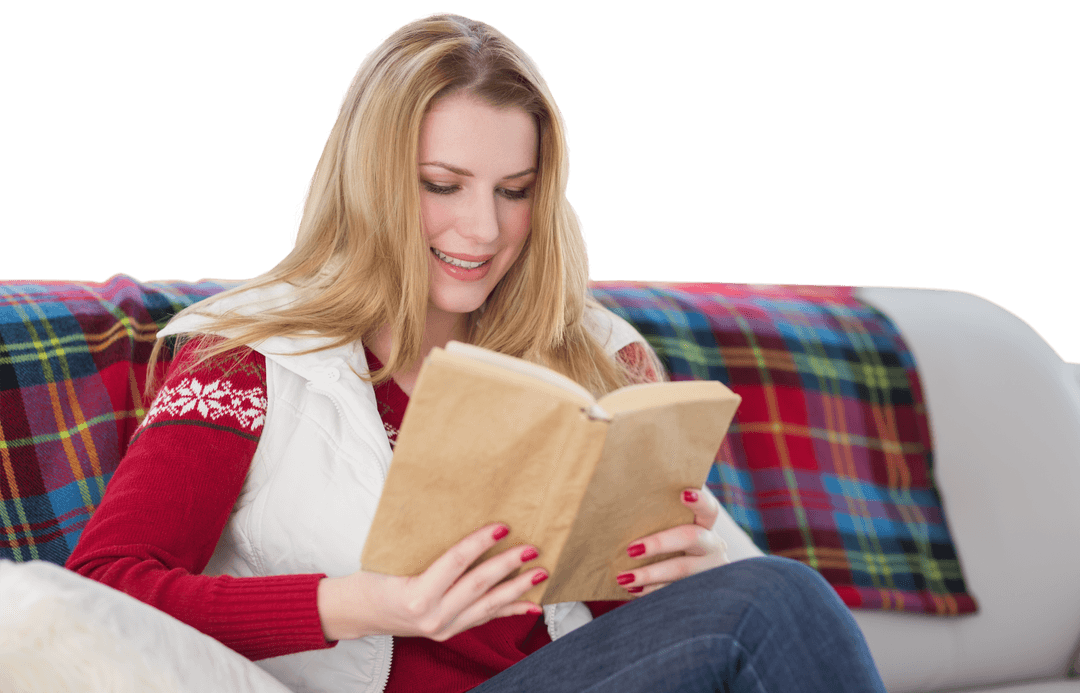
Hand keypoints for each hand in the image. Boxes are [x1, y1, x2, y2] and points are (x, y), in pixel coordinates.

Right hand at [318, 523, 546, 641]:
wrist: (358, 612)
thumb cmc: (373, 577)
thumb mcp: (392, 557)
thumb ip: (424, 542)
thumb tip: (452, 505)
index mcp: (415, 595)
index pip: (455, 563)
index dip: (480, 543)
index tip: (502, 527)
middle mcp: (432, 616)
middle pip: (478, 586)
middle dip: (508, 566)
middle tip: (532, 548)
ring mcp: (442, 628)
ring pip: (487, 606)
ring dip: (517, 589)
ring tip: (540, 572)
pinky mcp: (449, 632)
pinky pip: (484, 619)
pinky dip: (509, 611)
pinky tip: (531, 605)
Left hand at [616, 487, 729, 597]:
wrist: (693, 572)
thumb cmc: (673, 537)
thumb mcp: (674, 525)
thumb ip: (661, 512)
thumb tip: (623, 494)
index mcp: (706, 523)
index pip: (709, 509)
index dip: (699, 501)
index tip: (683, 494)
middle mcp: (713, 546)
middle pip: (690, 538)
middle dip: (660, 543)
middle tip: (631, 549)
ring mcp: (709, 571)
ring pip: (681, 571)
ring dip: (650, 575)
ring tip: (623, 577)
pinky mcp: (700, 592)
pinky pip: (675, 592)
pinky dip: (652, 591)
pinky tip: (632, 590)